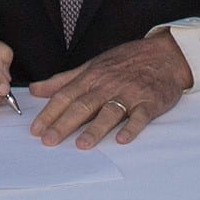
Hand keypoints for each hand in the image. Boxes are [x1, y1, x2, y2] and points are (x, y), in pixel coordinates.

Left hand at [29, 31, 190, 146]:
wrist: (165, 55)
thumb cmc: (126, 61)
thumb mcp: (92, 65)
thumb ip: (64, 79)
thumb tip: (35, 89)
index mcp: (92, 76)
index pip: (66, 95)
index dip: (50, 112)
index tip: (36, 130)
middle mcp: (108, 85)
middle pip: (83, 105)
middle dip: (64, 123)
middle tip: (49, 141)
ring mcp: (129, 93)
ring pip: (109, 111)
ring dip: (96, 128)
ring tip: (82, 145)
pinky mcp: (149, 102)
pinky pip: (140, 116)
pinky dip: (131, 127)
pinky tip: (122, 139)